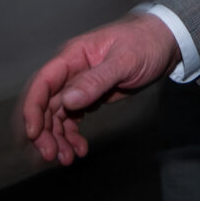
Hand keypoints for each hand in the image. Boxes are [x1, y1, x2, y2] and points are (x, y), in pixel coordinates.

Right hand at [19, 13, 179, 164]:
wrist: (166, 42)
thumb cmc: (147, 42)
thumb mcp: (125, 60)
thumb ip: (96, 80)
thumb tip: (67, 100)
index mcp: (73, 56)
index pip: (42, 83)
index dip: (33, 109)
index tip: (34, 134)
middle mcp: (70, 71)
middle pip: (45, 104)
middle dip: (44, 132)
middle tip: (51, 155)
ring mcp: (78, 84)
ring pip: (56, 116)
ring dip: (58, 138)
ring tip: (67, 158)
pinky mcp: (89, 96)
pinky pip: (71, 118)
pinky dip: (71, 135)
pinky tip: (79, 148)